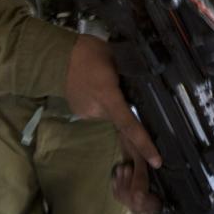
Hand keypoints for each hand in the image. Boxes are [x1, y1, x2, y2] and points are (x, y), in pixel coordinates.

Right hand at [65, 35, 162, 213]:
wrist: (57, 56)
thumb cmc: (89, 52)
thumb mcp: (116, 58)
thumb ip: (128, 76)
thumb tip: (142, 86)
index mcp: (108, 96)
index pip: (130, 125)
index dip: (144, 144)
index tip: (156, 161)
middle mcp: (97, 110)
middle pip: (121, 119)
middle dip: (125, 106)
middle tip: (120, 86)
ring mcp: (86, 113)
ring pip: (109, 114)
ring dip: (111, 103)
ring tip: (105, 81)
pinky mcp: (79, 112)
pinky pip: (97, 110)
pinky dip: (100, 102)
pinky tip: (95, 87)